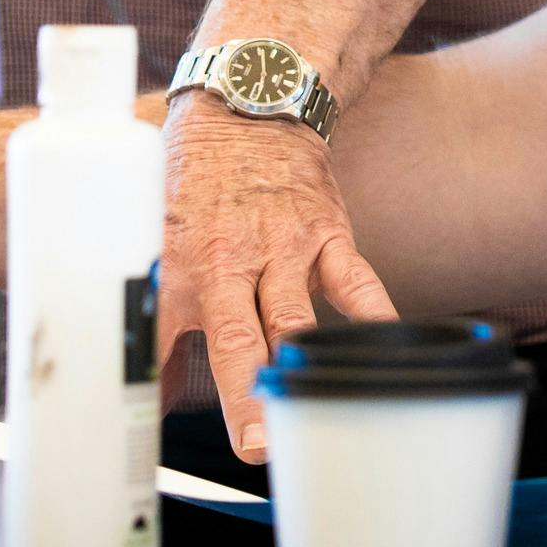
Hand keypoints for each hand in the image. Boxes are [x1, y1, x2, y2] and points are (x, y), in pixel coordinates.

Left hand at [158, 99, 396, 458]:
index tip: (186, 434)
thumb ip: (165, 302)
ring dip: (301, 369)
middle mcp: (233, 256)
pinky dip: (374, 318)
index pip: (172, 332)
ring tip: (312, 415)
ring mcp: (285, 246)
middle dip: (248, 394)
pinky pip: (356, 283)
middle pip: (239, 337)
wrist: (248, 102)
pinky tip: (388, 348)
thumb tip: (158, 372)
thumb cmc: (198, 172)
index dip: (175, 385)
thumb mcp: (161, 229)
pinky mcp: (327, 234)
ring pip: (294, 317)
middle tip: (255, 444)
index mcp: (185, 259)